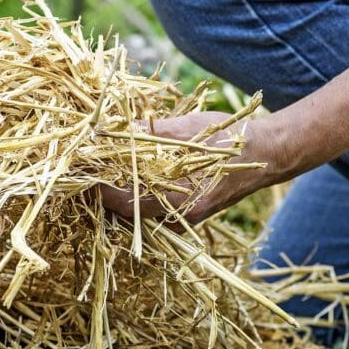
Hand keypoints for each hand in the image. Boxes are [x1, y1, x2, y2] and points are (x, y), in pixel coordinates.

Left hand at [99, 111, 283, 225]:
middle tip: (87, 170)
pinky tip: (131, 178)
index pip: (124, 202)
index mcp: (176, 199)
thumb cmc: (227, 139)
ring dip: (119, 195)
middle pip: (128, 213)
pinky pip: (155, 211)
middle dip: (105, 192)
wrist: (267, 155)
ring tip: (102, 173)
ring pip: (140, 214)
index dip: (99, 187)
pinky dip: (139, 196)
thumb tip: (110, 131)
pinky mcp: (189, 213)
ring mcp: (184, 218)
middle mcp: (178, 217)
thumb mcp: (185, 129)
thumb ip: (146, 135)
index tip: (82, 170)